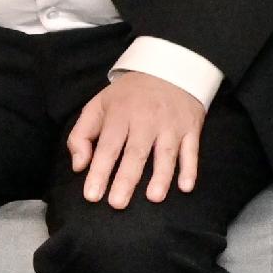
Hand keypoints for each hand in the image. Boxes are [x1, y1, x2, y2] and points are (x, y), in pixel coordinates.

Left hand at [68, 68, 205, 208]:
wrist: (169, 68)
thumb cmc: (128, 95)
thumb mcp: (98, 105)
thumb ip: (81, 135)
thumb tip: (79, 166)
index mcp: (120, 114)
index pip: (108, 146)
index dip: (100, 171)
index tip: (92, 195)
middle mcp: (146, 119)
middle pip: (136, 152)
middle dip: (127, 178)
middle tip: (117, 204)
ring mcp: (171, 124)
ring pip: (166, 152)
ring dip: (161, 175)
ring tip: (154, 197)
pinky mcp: (191, 127)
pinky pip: (192, 150)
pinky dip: (190, 168)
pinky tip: (185, 186)